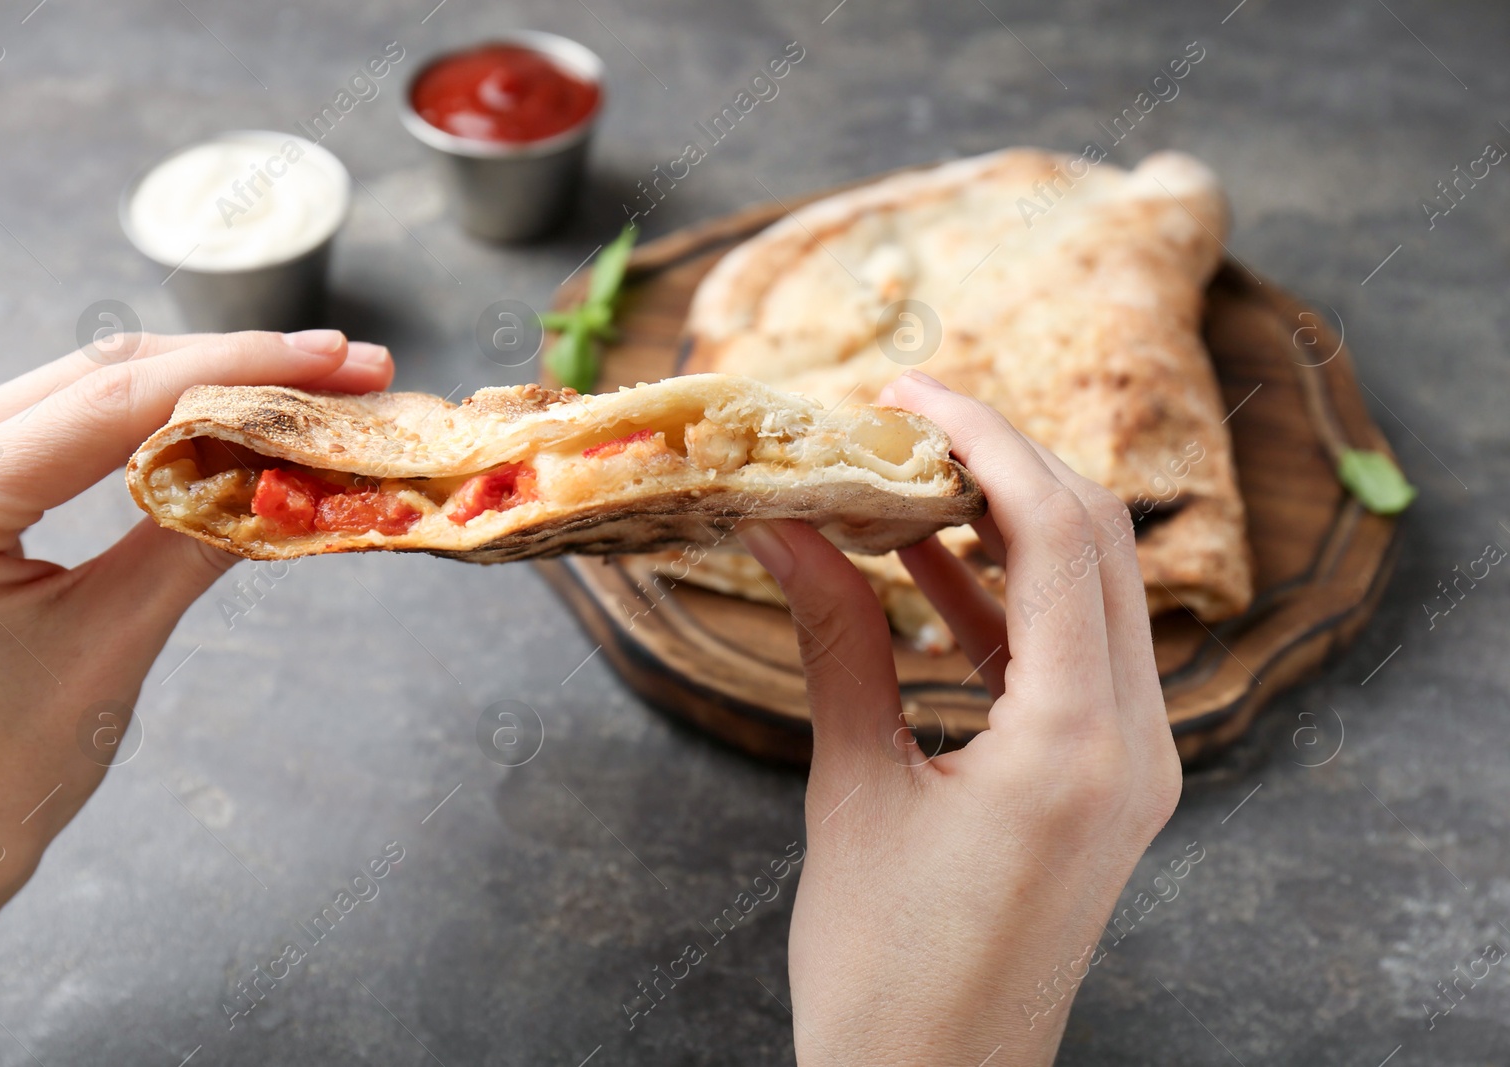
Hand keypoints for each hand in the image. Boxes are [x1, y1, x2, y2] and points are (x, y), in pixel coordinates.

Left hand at [0, 330, 391, 1009]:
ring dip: (196, 385)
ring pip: (78, 387)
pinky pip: (56, 426)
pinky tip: (218, 423)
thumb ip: (199, 542)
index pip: (114, 401)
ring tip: (302, 393)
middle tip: (346, 371)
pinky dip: (146, 420)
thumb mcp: (108, 649)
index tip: (339, 362)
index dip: (244, 371)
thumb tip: (298, 474)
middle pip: (97, 374)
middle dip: (233, 366)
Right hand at [738, 370, 1181, 1065]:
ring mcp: (1132, 764)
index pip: (1057, 533)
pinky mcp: (1106, 781)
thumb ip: (832, 642)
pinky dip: (1004, 596)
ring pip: (1092, 589)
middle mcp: (1134, 743)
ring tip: (906, 475)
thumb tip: (784, 525)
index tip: (905, 388)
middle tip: (903, 419)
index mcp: (1077, 743)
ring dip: (1007, 521)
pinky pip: (1068, 653)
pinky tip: (924, 564)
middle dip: (1004, 461)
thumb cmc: (885, 974)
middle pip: (1097, 542)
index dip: (985, 437)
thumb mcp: (852, 793)